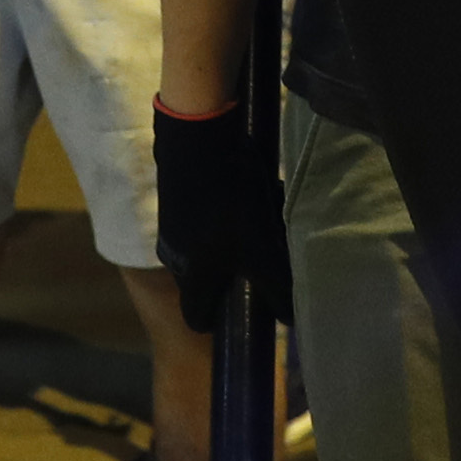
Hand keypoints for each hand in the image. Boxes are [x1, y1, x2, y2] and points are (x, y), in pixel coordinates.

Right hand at [154, 102, 291, 337]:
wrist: (197, 139)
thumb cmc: (229, 204)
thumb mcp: (260, 250)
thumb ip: (275, 287)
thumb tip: (288, 319)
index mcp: (191, 277)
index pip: (196, 317)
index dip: (218, 320)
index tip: (242, 311)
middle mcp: (174, 255)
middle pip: (207, 280)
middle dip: (236, 272)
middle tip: (264, 255)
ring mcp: (172, 224)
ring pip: (209, 246)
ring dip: (235, 239)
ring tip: (265, 216)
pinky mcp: (176, 196)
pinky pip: (205, 218)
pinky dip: (228, 213)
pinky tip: (253, 191)